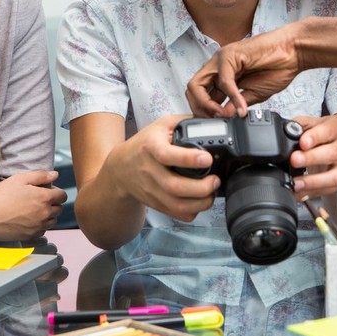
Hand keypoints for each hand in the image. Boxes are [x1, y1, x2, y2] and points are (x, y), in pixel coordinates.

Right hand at [0, 170, 68, 240]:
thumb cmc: (0, 195)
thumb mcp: (20, 178)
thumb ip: (41, 176)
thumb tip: (55, 175)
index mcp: (44, 198)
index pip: (62, 196)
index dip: (56, 192)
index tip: (48, 191)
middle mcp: (44, 213)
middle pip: (59, 209)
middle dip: (53, 203)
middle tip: (39, 199)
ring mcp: (38, 226)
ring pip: (52, 221)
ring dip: (48, 215)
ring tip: (33, 210)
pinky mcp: (30, 236)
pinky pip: (42, 231)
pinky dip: (39, 226)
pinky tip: (28, 220)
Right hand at [103, 115, 219, 221]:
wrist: (121, 168)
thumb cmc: (144, 144)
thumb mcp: (161, 125)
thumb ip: (183, 122)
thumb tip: (209, 123)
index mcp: (151, 147)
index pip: (167, 155)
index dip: (189, 159)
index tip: (207, 159)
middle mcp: (150, 171)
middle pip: (175, 187)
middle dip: (202, 187)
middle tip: (215, 180)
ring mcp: (152, 190)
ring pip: (178, 205)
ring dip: (201, 202)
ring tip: (212, 192)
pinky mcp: (156, 204)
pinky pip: (177, 214)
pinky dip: (194, 211)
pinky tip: (200, 201)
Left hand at [186, 25, 301, 117]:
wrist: (293, 53)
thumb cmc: (277, 68)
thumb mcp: (253, 94)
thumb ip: (236, 104)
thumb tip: (224, 116)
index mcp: (222, 75)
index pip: (200, 94)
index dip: (203, 111)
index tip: (216, 122)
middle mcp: (218, 66)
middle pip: (193, 89)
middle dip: (200, 108)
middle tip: (215, 120)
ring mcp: (222, 59)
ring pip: (198, 83)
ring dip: (208, 104)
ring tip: (223, 115)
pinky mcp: (231, 55)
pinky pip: (223, 80)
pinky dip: (231, 97)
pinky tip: (241, 106)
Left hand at [287, 115, 336, 198]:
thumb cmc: (322, 132)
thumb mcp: (312, 123)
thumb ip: (299, 125)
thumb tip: (285, 132)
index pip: (329, 131)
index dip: (315, 137)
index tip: (303, 142)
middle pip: (333, 153)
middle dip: (312, 158)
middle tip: (294, 160)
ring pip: (335, 176)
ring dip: (314, 181)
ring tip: (296, 183)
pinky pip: (329, 190)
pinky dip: (313, 193)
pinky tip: (300, 193)